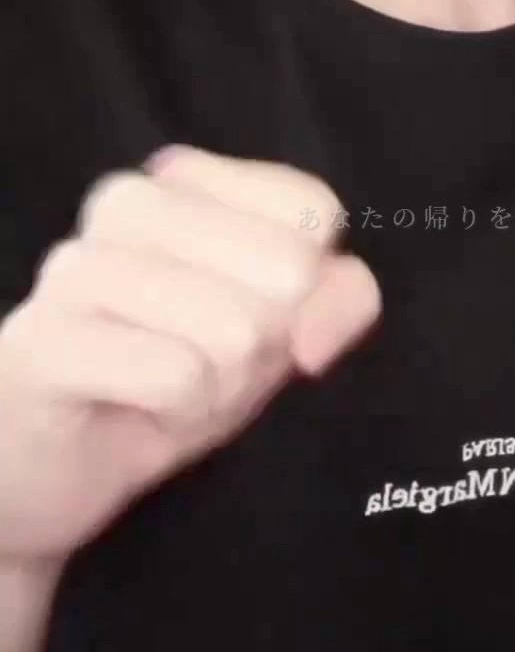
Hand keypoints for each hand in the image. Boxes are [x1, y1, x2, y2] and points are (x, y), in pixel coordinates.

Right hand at [0, 148, 380, 567]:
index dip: (309, 291)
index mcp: (182, 179)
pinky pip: (174, 376)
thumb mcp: (274, 336)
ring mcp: (75, 268)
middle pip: (286, 272)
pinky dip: (174, 416)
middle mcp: (125, 202)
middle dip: (263, 349)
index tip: (250, 318)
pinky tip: (131, 412)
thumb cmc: (168, 384)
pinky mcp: (42, 342)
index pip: (313, 209)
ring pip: (234, 328)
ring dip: (218, 389)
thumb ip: (335, 301)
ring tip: (165, 391)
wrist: (49, 471)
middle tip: (201, 367)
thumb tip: (322, 325)